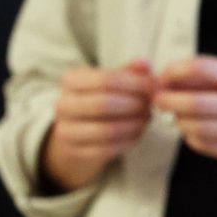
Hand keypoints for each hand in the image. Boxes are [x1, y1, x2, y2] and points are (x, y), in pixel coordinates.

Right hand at [41, 62, 155, 192]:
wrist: (75, 134)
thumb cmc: (97, 101)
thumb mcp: (109, 82)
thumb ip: (128, 72)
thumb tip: (144, 64)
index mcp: (71, 80)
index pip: (106, 79)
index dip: (135, 83)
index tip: (153, 86)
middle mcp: (63, 105)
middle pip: (104, 104)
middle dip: (134, 104)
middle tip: (150, 104)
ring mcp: (66, 131)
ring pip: (107, 130)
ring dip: (134, 124)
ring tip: (146, 118)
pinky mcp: (75, 152)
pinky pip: (107, 149)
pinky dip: (128, 140)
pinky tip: (137, 132)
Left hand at [156, 55, 216, 162]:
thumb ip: (214, 77)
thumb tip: (172, 78)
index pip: (203, 68)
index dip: (175, 71)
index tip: (163, 76)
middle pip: (195, 103)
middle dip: (167, 100)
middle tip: (158, 99)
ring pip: (197, 129)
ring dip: (179, 121)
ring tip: (179, 115)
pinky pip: (208, 147)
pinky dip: (193, 138)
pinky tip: (194, 131)